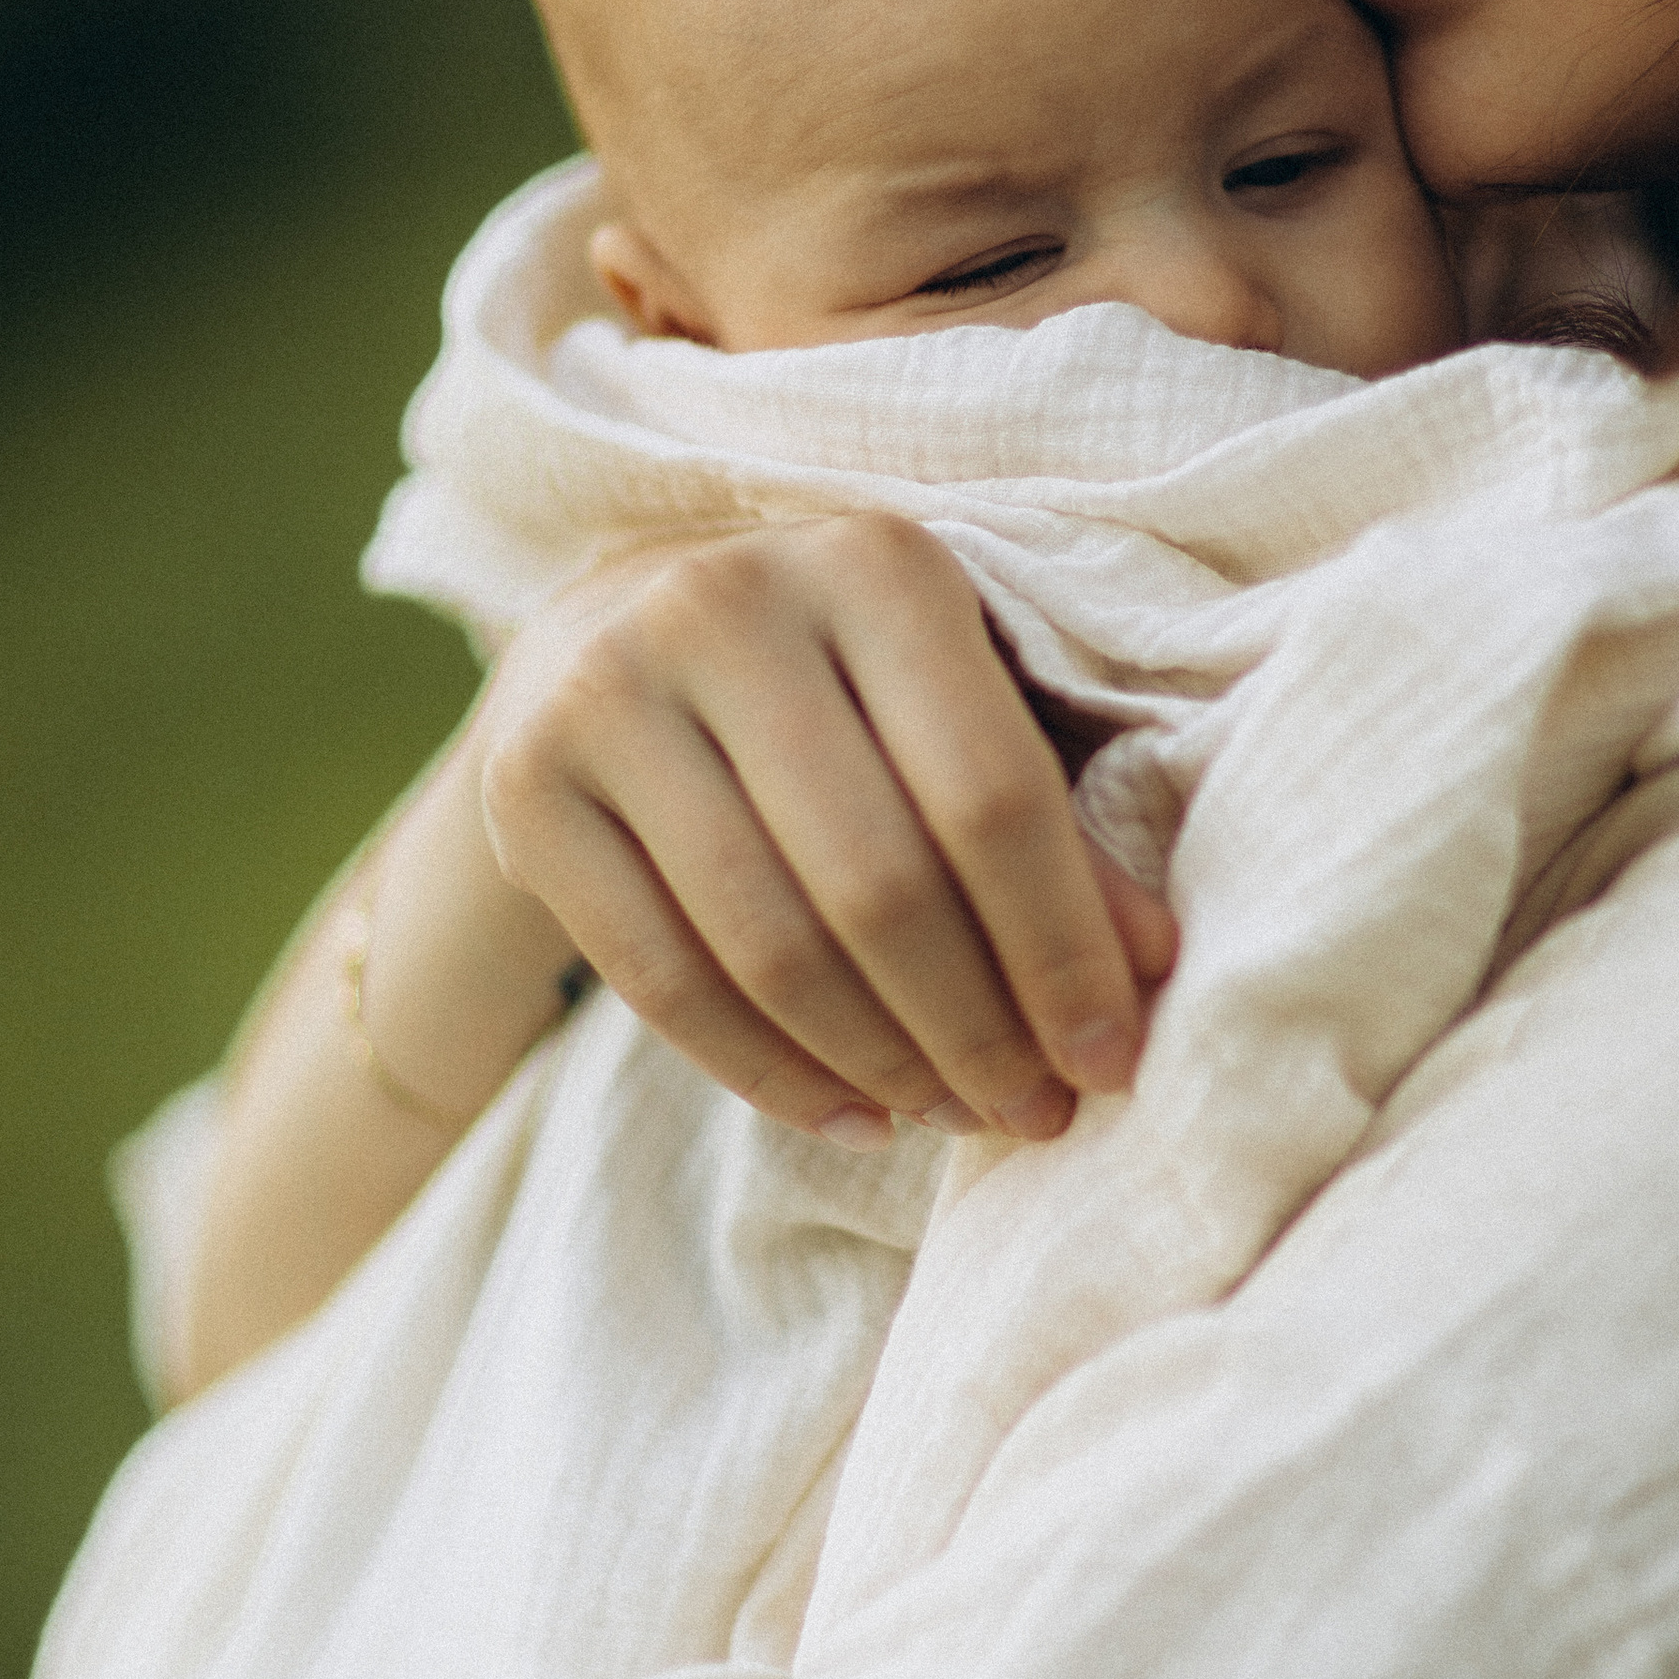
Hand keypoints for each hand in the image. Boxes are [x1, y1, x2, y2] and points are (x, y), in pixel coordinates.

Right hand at [479, 516, 1177, 1142]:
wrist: (618, 626)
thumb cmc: (854, 678)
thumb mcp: (970, 702)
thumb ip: (1062, 817)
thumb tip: (1152, 974)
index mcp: (875, 561)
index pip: (990, 795)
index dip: (1060, 949)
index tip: (1113, 1062)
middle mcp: (727, 602)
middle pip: (879, 882)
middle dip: (974, 1029)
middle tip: (1033, 1113)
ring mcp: (607, 689)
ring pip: (769, 945)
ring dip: (881, 1063)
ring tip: (951, 1116)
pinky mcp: (527, 785)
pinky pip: (661, 980)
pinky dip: (769, 1074)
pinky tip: (851, 1115)